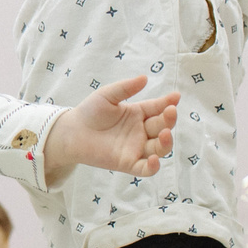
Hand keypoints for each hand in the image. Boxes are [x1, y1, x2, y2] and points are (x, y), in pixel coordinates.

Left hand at [44, 75, 179, 184]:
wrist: (72, 131)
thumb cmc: (90, 112)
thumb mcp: (107, 95)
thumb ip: (125, 88)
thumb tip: (145, 78)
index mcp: (139, 114)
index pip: (158, 108)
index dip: (168, 103)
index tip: (176, 97)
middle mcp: (141, 131)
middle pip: (162, 127)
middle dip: (169, 120)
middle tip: (170, 112)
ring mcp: (136, 148)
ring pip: (160, 148)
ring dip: (166, 142)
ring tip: (165, 133)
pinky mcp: (128, 163)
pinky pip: (145, 169)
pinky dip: (153, 167)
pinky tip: (154, 159)